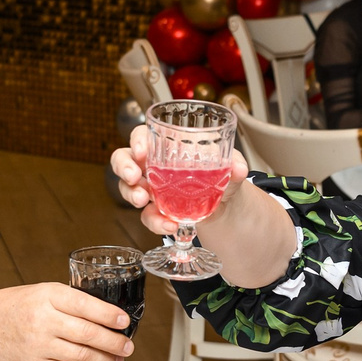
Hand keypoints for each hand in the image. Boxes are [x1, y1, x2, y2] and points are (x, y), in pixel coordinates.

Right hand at [0, 283, 136, 360]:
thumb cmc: (18, 306)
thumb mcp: (44, 292)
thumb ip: (72, 302)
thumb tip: (108, 316)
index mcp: (49, 296)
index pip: (86, 305)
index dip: (110, 315)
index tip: (125, 322)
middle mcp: (44, 320)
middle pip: (88, 334)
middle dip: (114, 342)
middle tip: (127, 346)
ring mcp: (38, 345)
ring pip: (81, 355)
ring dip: (104, 360)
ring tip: (116, 359)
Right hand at [109, 126, 251, 239]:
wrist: (223, 205)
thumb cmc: (218, 175)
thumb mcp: (228, 166)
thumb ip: (233, 164)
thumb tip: (238, 168)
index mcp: (166, 147)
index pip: (142, 135)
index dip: (137, 140)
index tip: (142, 151)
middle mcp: (151, 165)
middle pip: (123, 159)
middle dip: (123, 167)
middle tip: (134, 177)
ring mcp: (150, 188)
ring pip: (127, 188)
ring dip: (131, 195)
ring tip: (144, 202)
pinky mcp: (156, 211)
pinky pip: (147, 216)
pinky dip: (155, 222)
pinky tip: (169, 225)